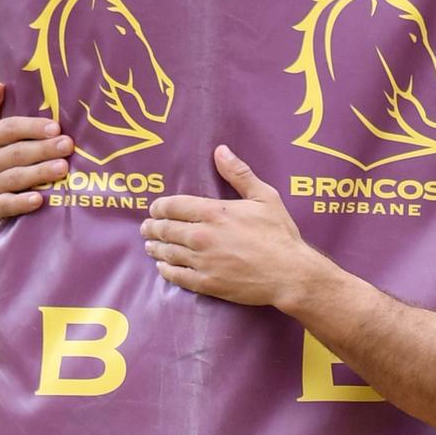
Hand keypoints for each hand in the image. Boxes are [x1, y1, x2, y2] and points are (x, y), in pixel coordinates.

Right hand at [0, 81, 73, 219]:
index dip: (32, 127)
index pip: (7, 129)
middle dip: (43, 149)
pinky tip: (39, 198)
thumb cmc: (2, 151)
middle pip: (15, 154)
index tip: (55, 127)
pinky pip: (6, 205)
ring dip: (40, 173)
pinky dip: (22, 203)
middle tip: (68, 146)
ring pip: (14, 178)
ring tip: (63, 168)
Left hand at [141, 145, 320, 306]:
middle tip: (146, 227)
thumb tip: (220, 150)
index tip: (154, 208)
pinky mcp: (206, 283)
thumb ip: (239, 173)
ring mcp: (201, 261)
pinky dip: (165, 270)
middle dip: (152, 227)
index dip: (159, 207)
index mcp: (213, 212)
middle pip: (165, 229)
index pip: (173, 206)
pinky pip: (177, 276)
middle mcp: (201, 236)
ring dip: (155, 248)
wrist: (288, 273)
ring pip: (167, 253)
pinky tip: (162, 267)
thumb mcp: (264, 197)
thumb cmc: (279, 234)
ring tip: (150, 245)